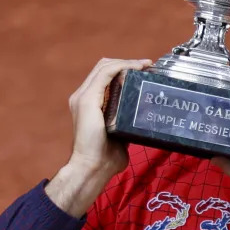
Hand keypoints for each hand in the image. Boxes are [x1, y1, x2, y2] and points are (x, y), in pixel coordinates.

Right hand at [46, 58, 150, 216]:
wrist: (93, 167)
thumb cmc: (106, 157)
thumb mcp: (119, 133)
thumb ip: (126, 123)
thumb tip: (142, 120)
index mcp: (88, 104)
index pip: (104, 76)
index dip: (123, 69)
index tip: (144, 70)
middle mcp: (82, 97)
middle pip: (104, 67)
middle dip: (127, 63)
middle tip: (148, 66)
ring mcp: (83, 97)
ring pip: (105, 66)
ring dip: (127, 62)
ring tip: (146, 65)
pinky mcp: (87, 99)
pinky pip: (106, 73)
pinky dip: (123, 66)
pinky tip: (137, 67)